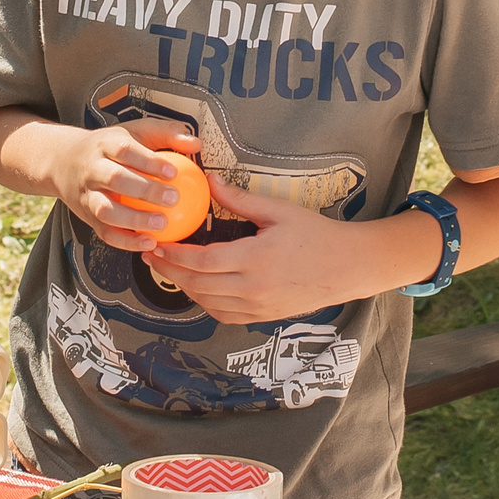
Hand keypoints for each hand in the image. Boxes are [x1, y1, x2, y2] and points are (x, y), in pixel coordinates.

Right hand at [49, 119, 204, 252]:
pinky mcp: (88, 217)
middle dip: (144, 190)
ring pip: (106, 209)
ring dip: (134, 220)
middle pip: (115, 179)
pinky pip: (105, 232)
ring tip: (161, 225)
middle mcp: (92, 169)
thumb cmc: (108, 147)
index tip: (172, 172)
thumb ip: (167, 134)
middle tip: (173, 198)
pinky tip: (148, 243)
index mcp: (105, 144)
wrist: (63, 162)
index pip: (125, 150)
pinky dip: (126, 241)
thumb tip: (194, 143)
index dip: (148, 161)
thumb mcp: (135, 132)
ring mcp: (87, 195)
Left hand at [145, 174, 379, 323]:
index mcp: (256, 258)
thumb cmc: (317, 234)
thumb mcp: (278, 211)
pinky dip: (204, 302)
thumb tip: (210, 180)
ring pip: (207, 302)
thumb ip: (239, 199)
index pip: (202, 261)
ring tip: (168, 269)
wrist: (348, 267)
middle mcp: (254, 288)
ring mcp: (258, 307)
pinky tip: (196, 286)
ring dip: (183, 287)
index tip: (157, 243)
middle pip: (197, 284)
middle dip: (168, 271)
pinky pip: (223, 314)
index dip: (174, 255)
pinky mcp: (263, 317)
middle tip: (150, 255)